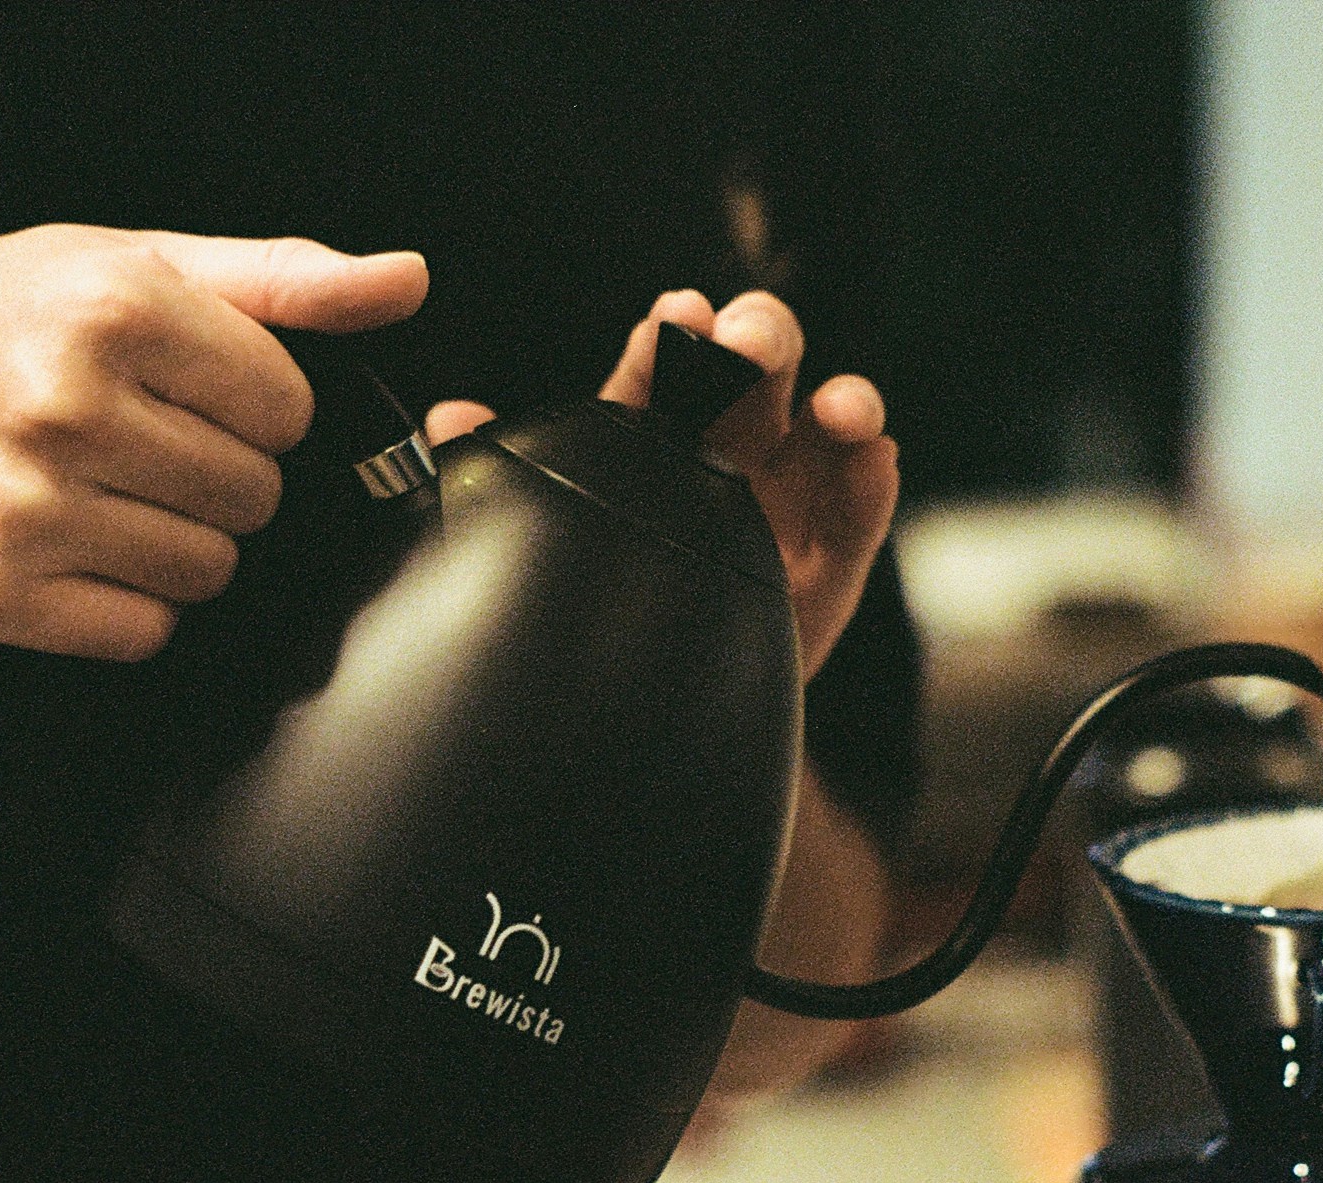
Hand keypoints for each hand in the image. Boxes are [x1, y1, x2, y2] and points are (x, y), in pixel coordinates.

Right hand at [0, 225, 427, 661]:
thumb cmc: (7, 318)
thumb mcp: (143, 263)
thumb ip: (285, 279)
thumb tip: (403, 281)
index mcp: (114, 308)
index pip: (287, 411)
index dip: (255, 409)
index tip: (187, 395)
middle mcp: (65, 404)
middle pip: (253, 497)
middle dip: (216, 478)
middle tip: (136, 446)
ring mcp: (25, 503)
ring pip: (207, 572)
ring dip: (175, 544)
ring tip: (103, 493)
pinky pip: (143, 633)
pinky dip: (125, 605)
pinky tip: (73, 546)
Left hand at [423, 286, 898, 681]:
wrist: (642, 720)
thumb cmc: (593, 609)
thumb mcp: (542, 544)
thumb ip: (498, 479)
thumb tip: (448, 421)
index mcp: (653, 431)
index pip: (666, 364)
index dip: (674, 337)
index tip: (676, 321)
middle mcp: (726, 449)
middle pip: (757, 370)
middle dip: (759, 341)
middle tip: (748, 346)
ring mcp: (785, 502)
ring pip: (823, 428)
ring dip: (840, 401)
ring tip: (839, 407)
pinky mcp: (830, 562)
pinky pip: (859, 511)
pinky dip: (872, 478)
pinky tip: (874, 456)